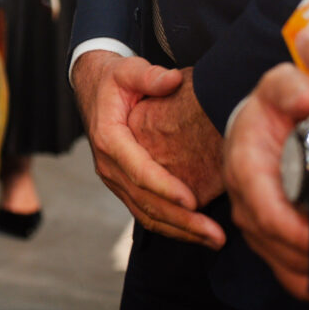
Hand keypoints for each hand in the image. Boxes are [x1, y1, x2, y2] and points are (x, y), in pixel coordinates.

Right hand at [72, 50, 221, 247]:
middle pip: (146, 202)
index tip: (193, 201)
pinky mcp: (123, 185)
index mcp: (109, 139)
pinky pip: (145, 213)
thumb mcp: (127, 69)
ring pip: (146, 214)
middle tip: (216, 234)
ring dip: (180, 230)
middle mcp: (108, 166)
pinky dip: (171, 226)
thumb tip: (172, 80)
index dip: (165, 188)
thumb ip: (148, 75)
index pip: (139, 170)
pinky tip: (197, 233)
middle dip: (182, 221)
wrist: (92, 88)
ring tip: (214, 240)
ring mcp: (114, 179)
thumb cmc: (114, 78)